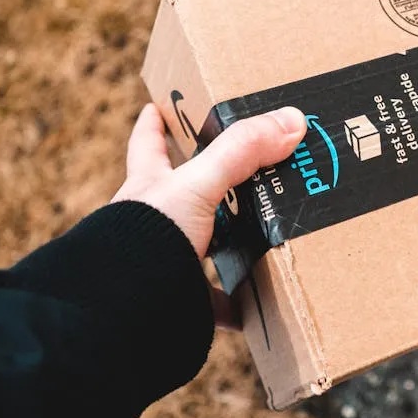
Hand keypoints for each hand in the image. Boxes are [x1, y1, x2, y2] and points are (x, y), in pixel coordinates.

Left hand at [112, 102, 306, 325]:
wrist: (125, 310)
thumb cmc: (147, 237)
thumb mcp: (198, 184)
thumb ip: (241, 151)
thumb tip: (291, 119)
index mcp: (150, 187)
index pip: (148, 144)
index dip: (154, 124)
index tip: (158, 107)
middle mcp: (154, 222)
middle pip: (181, 196)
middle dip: (209, 187)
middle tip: (245, 174)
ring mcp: (164, 261)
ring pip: (201, 247)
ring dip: (229, 246)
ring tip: (264, 239)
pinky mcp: (178, 299)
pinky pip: (213, 302)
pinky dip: (236, 306)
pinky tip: (258, 307)